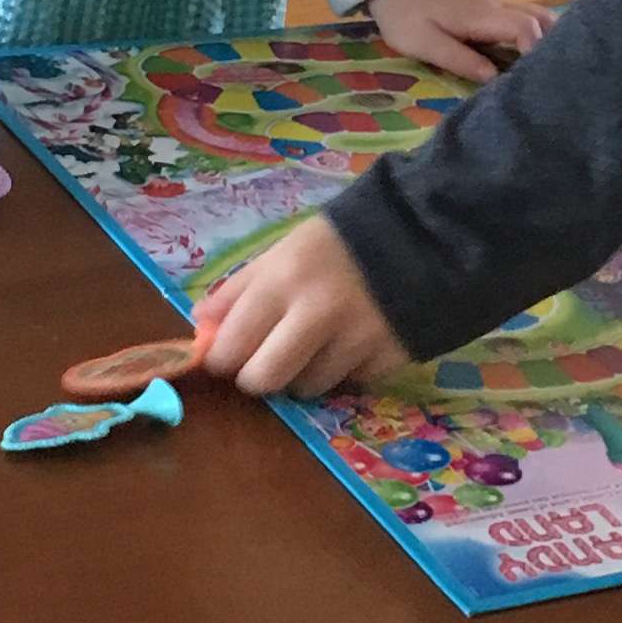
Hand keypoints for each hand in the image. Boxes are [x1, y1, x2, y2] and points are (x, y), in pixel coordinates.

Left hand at [192, 214, 406, 397]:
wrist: (421, 235)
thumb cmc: (339, 242)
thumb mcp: (284, 250)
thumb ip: (239, 288)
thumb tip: (200, 323)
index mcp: (284, 279)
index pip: (233, 345)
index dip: (223, 359)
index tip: (228, 356)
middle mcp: (317, 313)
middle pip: (265, 379)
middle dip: (259, 376)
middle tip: (266, 361)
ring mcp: (356, 340)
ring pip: (307, 388)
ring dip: (303, 374)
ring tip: (317, 346)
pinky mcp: (388, 358)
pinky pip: (349, 383)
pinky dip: (344, 371)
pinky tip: (352, 343)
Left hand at [365, 0, 553, 83]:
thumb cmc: (408, 18)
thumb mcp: (424, 43)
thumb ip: (459, 59)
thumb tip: (494, 78)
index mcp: (482, 15)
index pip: (524, 27)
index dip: (536, 51)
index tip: (535, 77)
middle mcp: (498, 6)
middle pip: (542, 19)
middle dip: (554, 45)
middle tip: (552, 76)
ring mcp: (499, 5)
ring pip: (539, 17)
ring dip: (549, 40)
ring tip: (546, 71)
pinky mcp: (495, 9)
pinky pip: (528, 19)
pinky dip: (538, 36)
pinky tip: (533, 60)